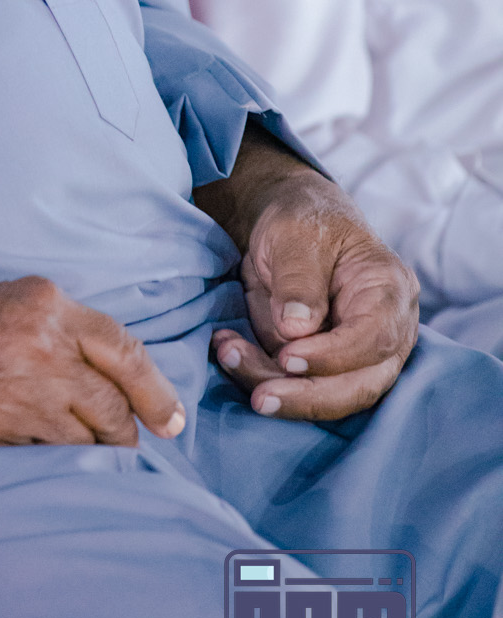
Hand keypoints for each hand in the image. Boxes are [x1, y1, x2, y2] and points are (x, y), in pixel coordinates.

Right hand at [0, 254, 186, 446]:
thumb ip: (48, 330)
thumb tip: (88, 372)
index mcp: (47, 304)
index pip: (125, 350)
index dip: (155, 392)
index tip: (170, 421)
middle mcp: (43, 344)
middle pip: (111, 405)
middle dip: (122, 433)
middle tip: (122, 446)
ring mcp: (19, 389)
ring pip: (82, 439)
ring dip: (85, 453)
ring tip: (76, 458)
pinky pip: (41, 456)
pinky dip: (45, 461)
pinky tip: (36, 460)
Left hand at [196, 125, 418, 419]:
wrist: (290, 226)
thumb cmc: (303, 220)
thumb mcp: (295, 233)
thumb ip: (299, 278)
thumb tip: (297, 330)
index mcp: (389, 289)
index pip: (375, 338)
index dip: (333, 357)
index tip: (287, 358)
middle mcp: (386, 330)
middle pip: (361, 385)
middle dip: (307, 397)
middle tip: (260, 398)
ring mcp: (359, 354)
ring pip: (330, 396)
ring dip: (276, 388)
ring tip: (228, 354)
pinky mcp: (326, 367)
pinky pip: (300, 387)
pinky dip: (262, 377)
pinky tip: (230, 352)